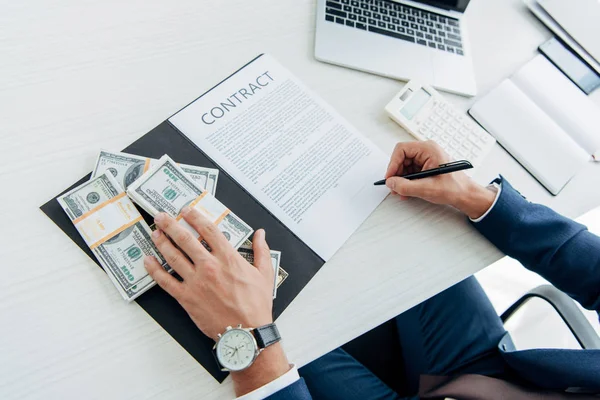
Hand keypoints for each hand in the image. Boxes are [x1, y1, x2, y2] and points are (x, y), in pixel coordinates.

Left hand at [144, 207, 288, 394]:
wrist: (246, 332)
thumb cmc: (255, 305)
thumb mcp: (265, 274)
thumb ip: (261, 250)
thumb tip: (261, 234)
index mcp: (228, 258)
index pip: (208, 230)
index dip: (195, 217)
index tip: (186, 210)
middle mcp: (209, 266)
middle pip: (185, 239)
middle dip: (170, 225)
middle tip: (161, 216)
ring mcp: (195, 282)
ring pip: (173, 256)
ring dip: (161, 242)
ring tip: (154, 233)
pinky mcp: (186, 298)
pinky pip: (165, 281)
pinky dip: (154, 270)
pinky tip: (148, 261)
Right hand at [384, 141, 495, 218]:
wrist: (465, 194)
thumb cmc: (453, 188)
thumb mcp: (426, 188)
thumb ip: (405, 186)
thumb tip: (391, 182)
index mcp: (428, 149)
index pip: (401, 149)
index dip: (393, 163)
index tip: (390, 177)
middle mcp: (427, 151)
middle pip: (402, 157)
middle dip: (396, 173)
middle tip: (394, 186)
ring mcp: (426, 158)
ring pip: (405, 165)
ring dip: (401, 179)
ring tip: (401, 191)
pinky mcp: (426, 166)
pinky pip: (410, 170)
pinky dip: (407, 181)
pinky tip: (407, 191)